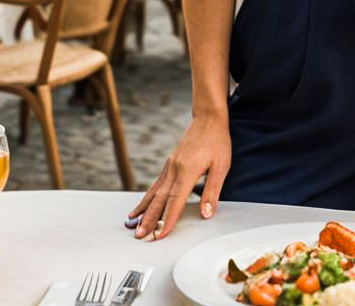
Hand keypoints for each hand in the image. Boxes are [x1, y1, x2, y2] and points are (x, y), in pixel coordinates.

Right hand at [128, 112, 230, 240]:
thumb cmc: (217, 141)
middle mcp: (175, 169)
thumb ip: (212, 191)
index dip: (167, 220)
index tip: (159, 236)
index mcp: (188, 171)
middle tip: (139, 237)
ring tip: (132, 225)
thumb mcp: (222, 165)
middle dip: (149, 219)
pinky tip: (141, 206)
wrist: (208, 118)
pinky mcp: (169, 164)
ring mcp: (170, 166)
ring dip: (144, 210)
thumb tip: (206, 214)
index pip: (175, 201)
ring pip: (154, 192)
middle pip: (160, 199)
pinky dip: (147, 198)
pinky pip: (156, 184)